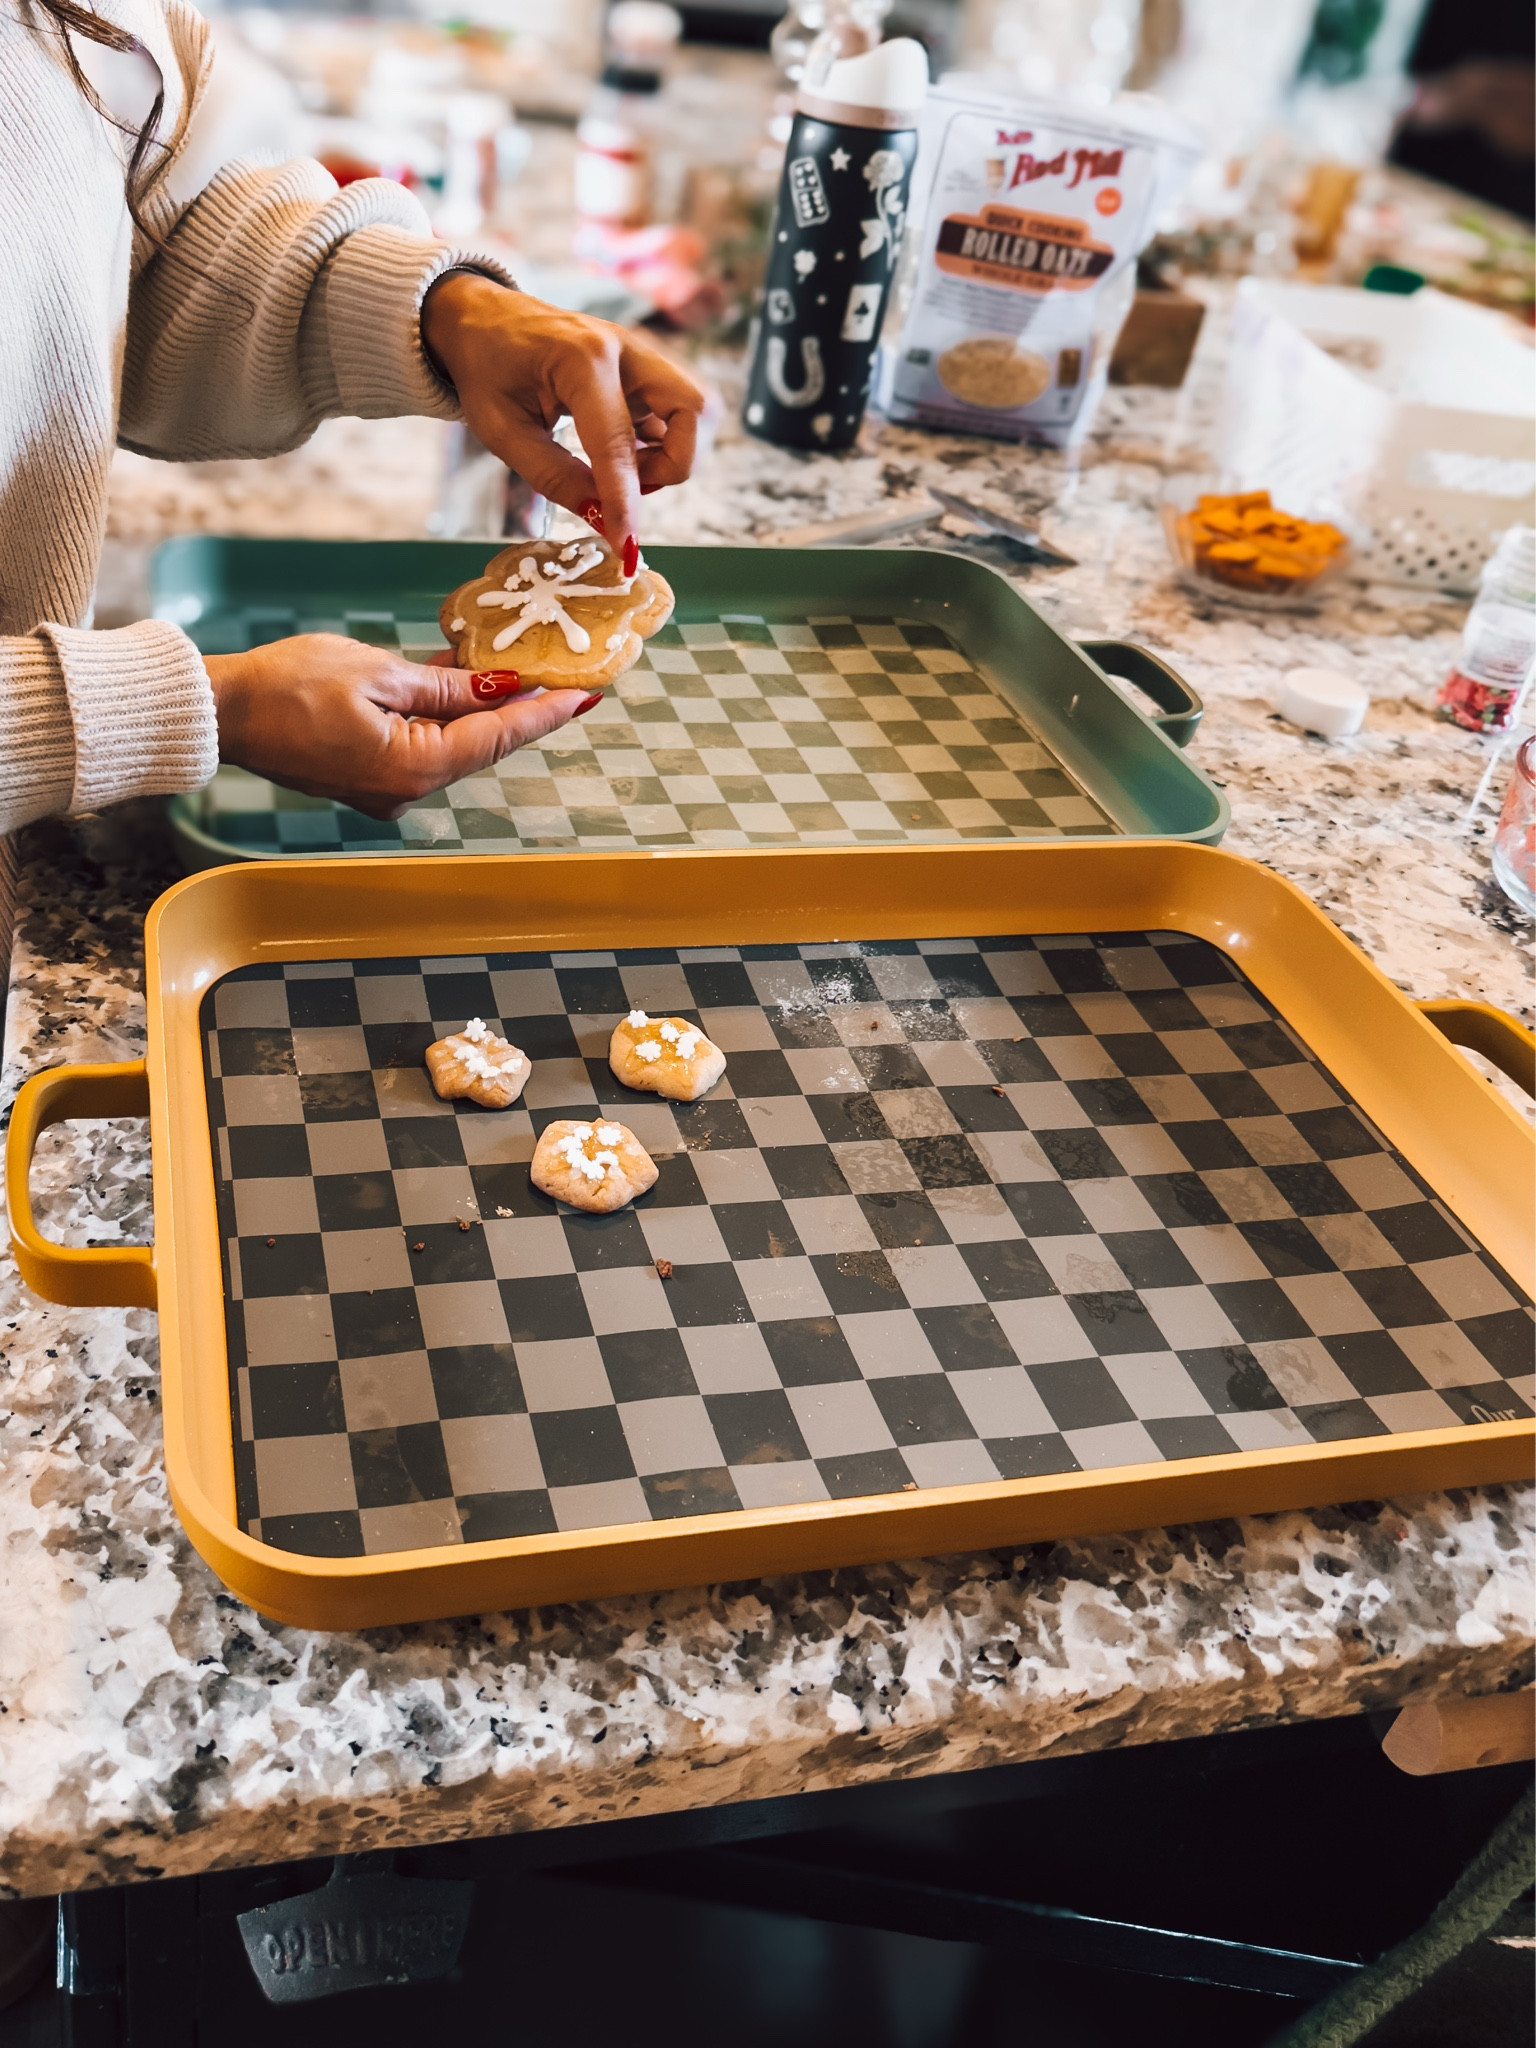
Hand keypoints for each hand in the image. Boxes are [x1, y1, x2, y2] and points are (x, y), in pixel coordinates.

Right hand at [205, 635, 593, 818]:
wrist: (223, 711)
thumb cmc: (288, 685)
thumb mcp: (379, 672)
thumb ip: (446, 685)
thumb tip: (499, 687)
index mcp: (413, 767)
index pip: (497, 737)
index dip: (544, 713)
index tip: (585, 694)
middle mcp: (405, 790)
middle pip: (479, 745)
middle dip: (519, 709)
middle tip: (562, 677)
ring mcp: (385, 790)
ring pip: (451, 745)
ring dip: (479, 710)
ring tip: (520, 672)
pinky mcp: (368, 779)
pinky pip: (420, 746)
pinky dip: (442, 718)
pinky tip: (463, 685)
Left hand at [420, 273, 704, 553]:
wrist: (484, 318)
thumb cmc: (487, 368)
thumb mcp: (504, 431)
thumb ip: (556, 478)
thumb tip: (605, 520)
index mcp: (581, 357)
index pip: (617, 443)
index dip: (624, 502)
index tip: (626, 547)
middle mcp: (625, 347)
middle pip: (696, 411)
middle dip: (673, 464)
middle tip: (625, 483)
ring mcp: (641, 353)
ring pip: (696, 410)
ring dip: (672, 453)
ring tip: (622, 466)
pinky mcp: (645, 367)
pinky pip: (678, 411)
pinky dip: (663, 442)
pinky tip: (622, 449)